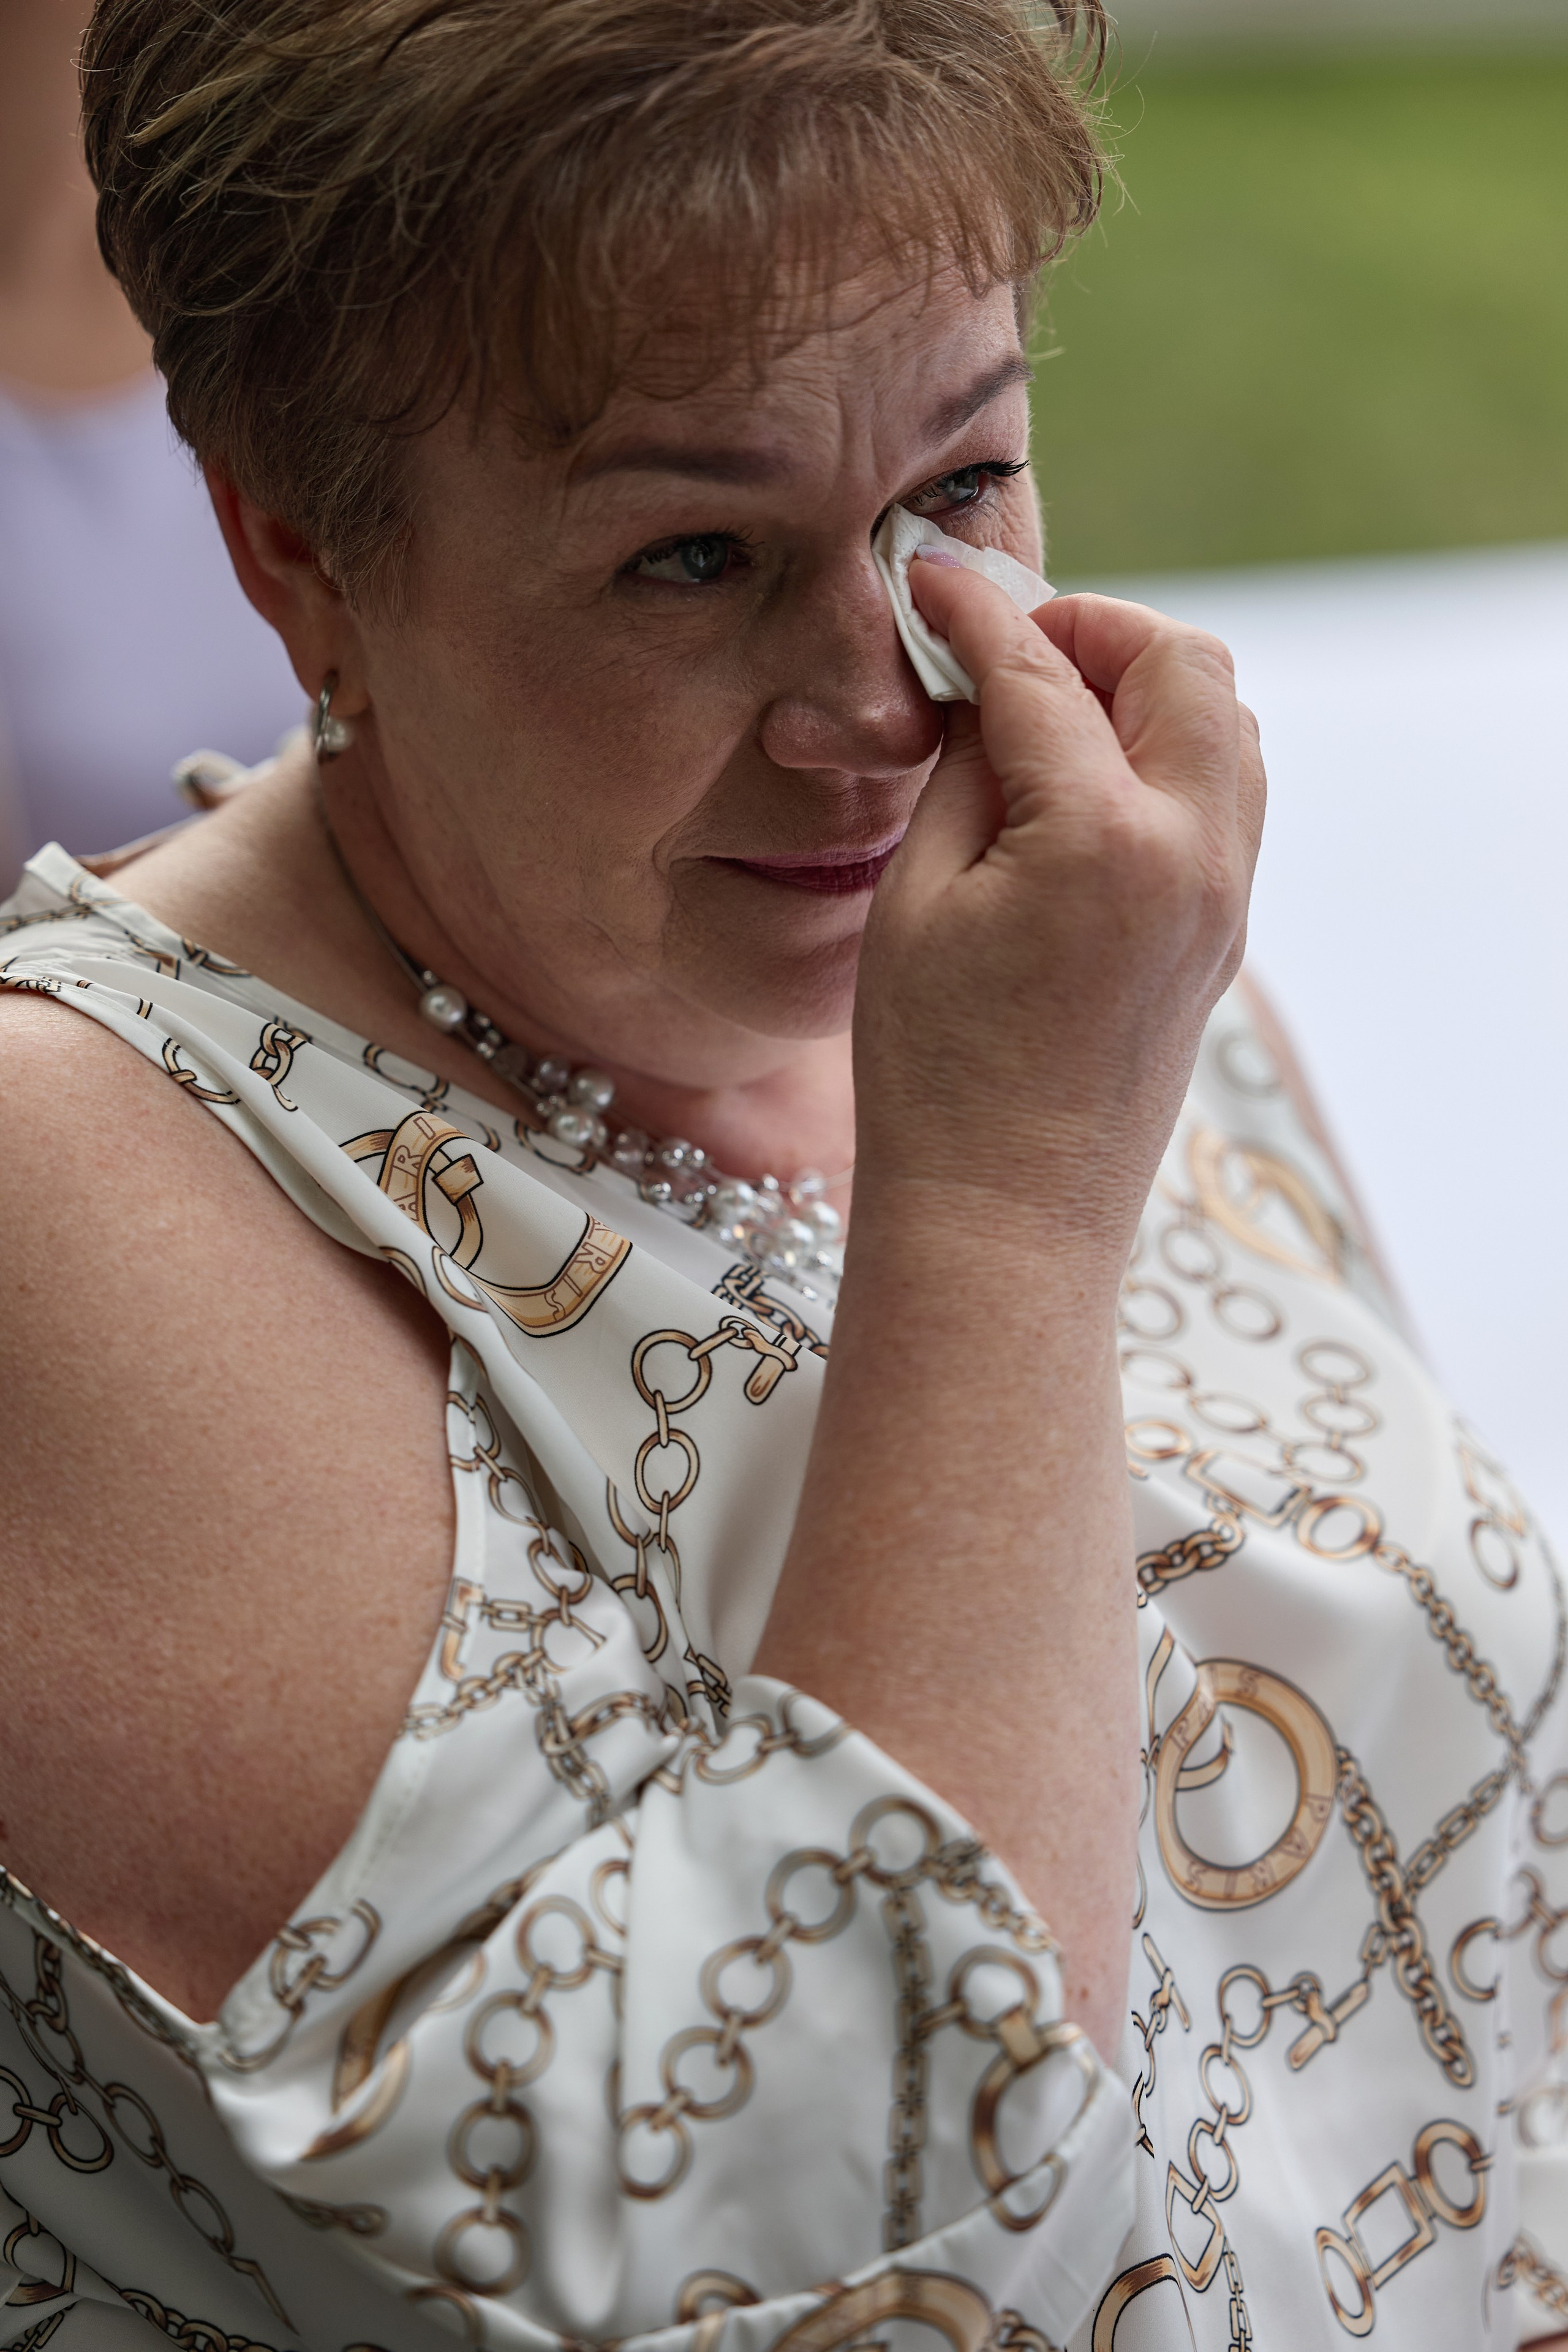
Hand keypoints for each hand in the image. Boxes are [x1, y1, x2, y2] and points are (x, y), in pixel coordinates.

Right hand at [853, 562, 1264, 1268]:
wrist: (1003, 1221)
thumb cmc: (932, 1077)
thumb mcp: (916, 900)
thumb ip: (969, 770)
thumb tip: (992, 688)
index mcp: (1105, 839)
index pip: (1044, 674)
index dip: (976, 613)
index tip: (929, 579)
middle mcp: (1194, 855)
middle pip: (1186, 665)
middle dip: (1095, 630)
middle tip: (1006, 653)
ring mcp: (1225, 898)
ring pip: (1226, 724)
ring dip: (1145, 688)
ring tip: (1045, 716)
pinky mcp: (1223, 936)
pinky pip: (1226, 796)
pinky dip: (1167, 755)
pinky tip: (1081, 785)